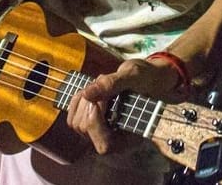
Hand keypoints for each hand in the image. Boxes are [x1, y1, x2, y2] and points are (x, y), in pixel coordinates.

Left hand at [67, 58, 182, 154]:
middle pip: (85, 130)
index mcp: (131, 137)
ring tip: (101, 87)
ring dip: (83, 100)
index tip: (100, 100)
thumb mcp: (134, 75)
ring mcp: (101, 133)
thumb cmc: (146, 78)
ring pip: (76, 123)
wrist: (148, 78)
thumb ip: (112, 84)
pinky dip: (78, 99)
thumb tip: (87, 94)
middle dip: (89, 103)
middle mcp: (115, 140)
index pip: (104, 145)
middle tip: (104, 85)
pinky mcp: (92, 124)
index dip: (96, 124)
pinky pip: (73, 115)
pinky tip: (93, 90)